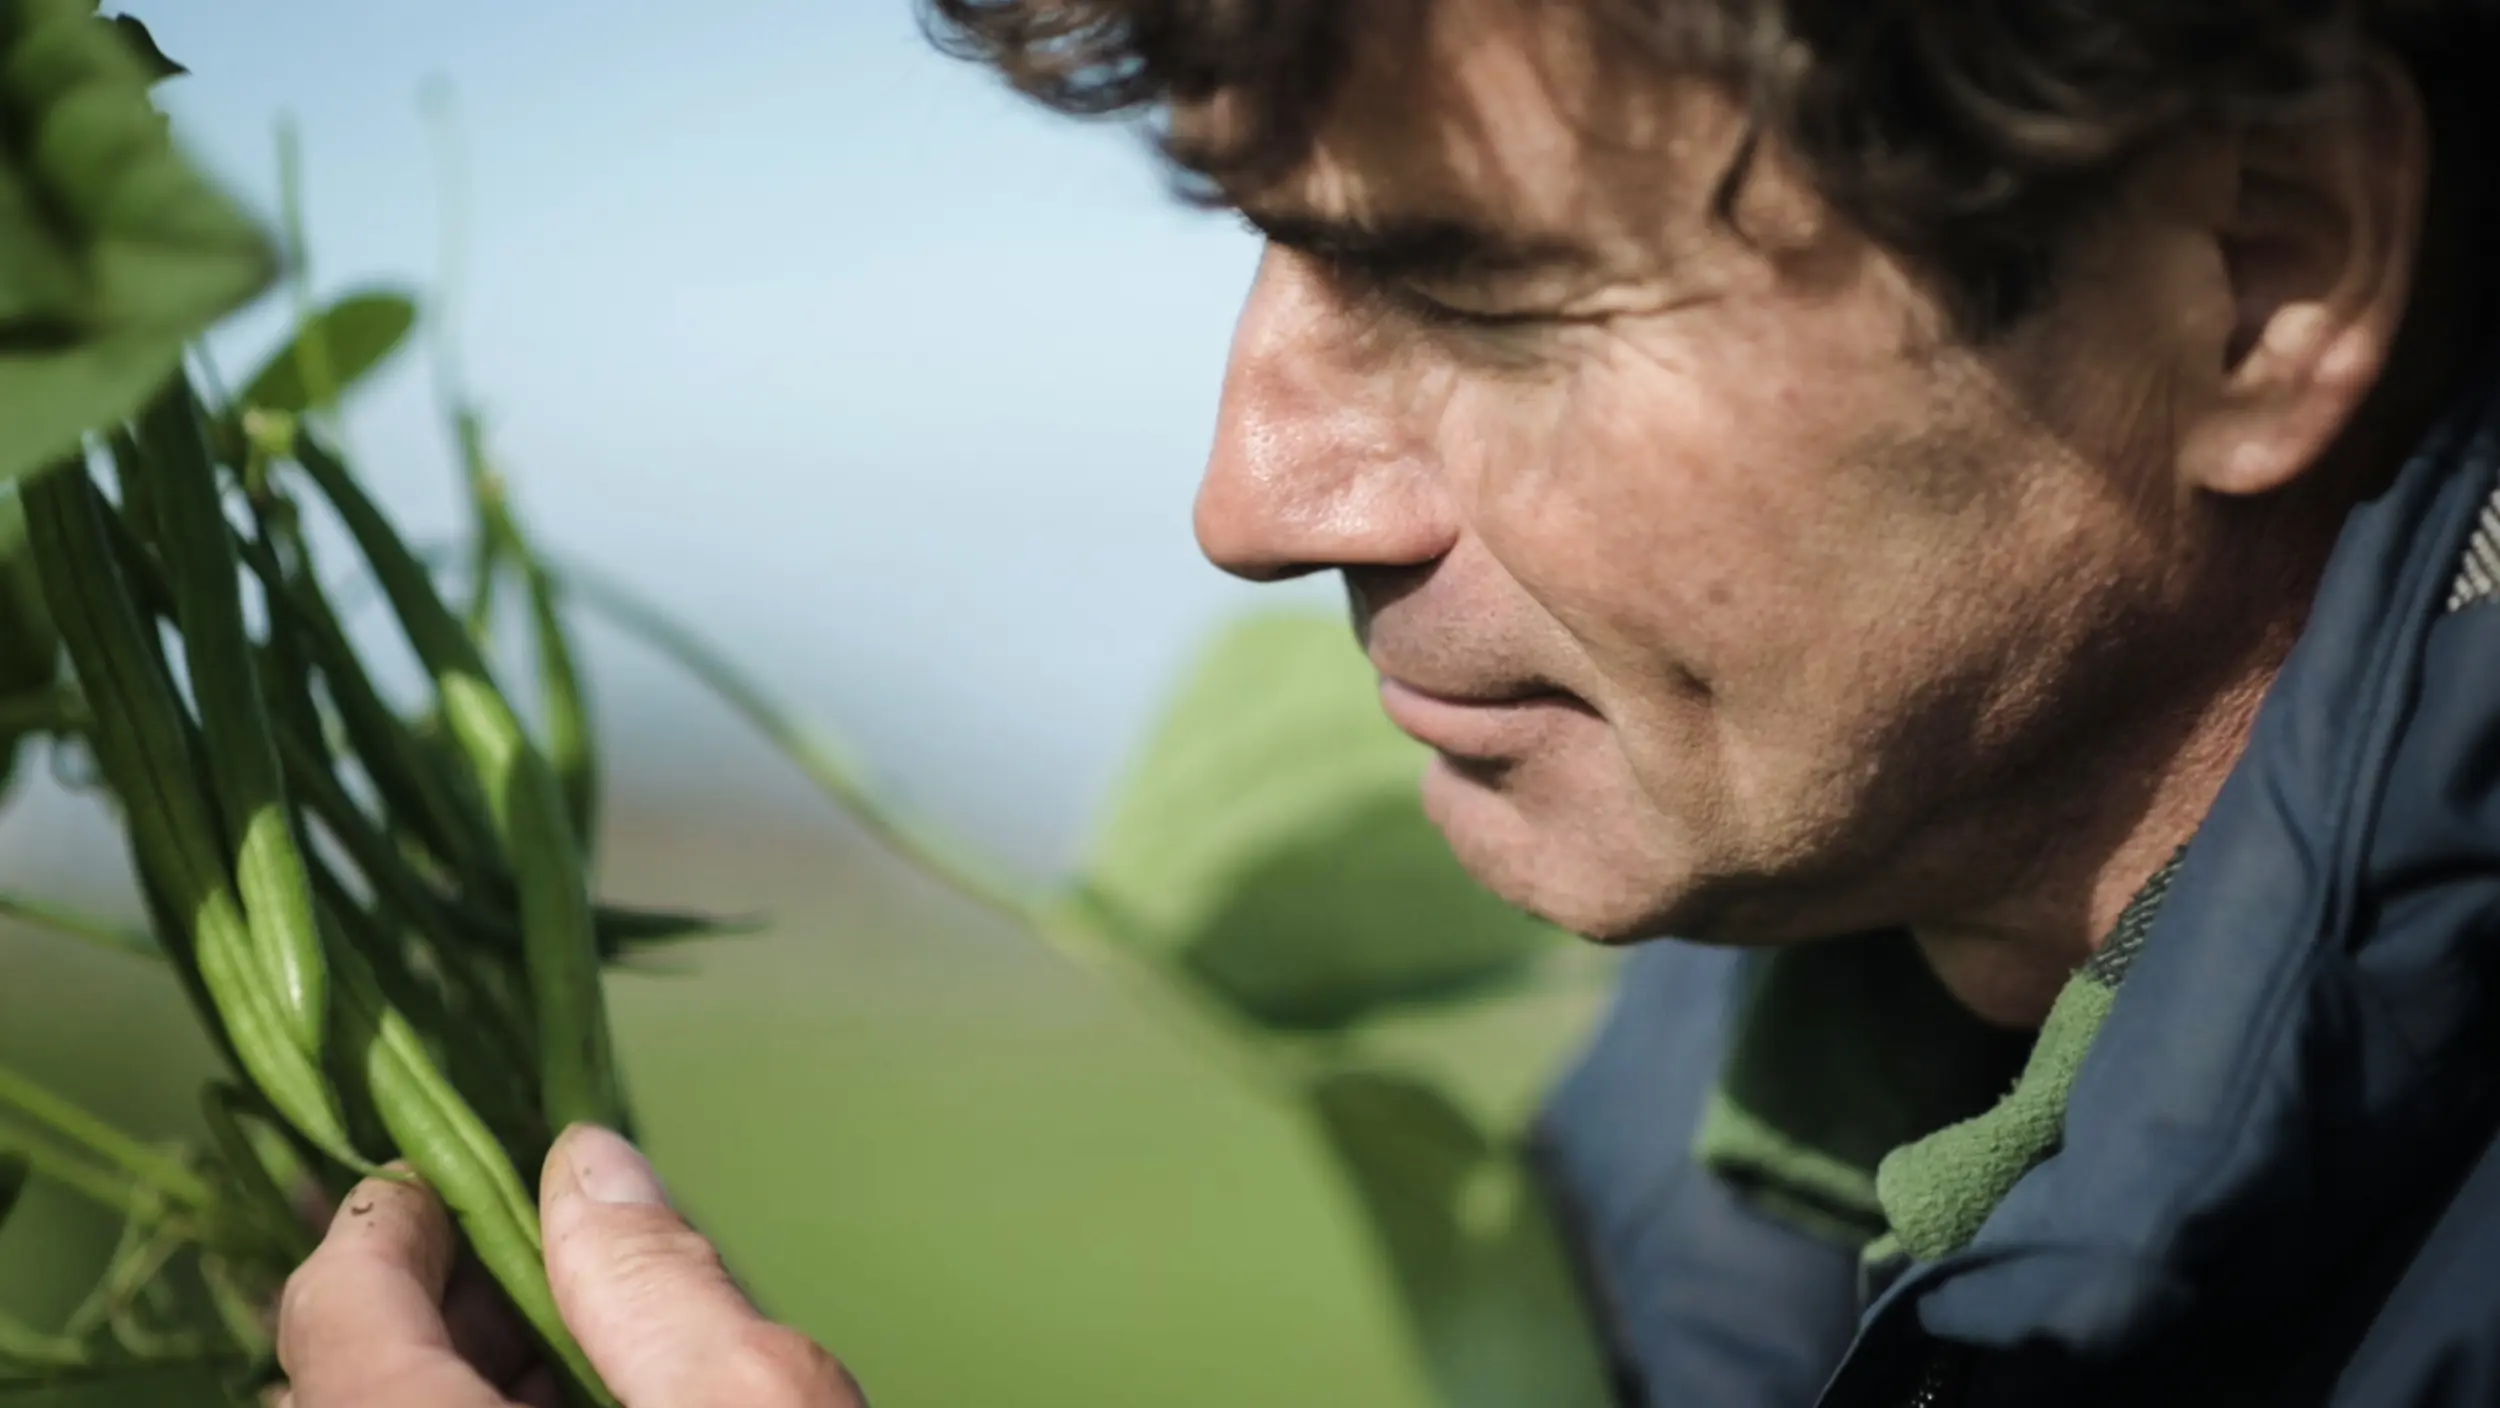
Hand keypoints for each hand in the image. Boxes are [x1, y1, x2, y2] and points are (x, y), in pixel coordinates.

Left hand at [273, 1125, 866, 1407]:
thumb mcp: (755, 1403)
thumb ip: (658, 1279)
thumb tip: (585, 1157)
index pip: (334, 1313)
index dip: (390, 1217)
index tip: (457, 1165)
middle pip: (337, 1379)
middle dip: (427, 1292)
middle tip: (524, 1239)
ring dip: (447, 1367)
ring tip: (563, 1328)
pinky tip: (575, 1403)